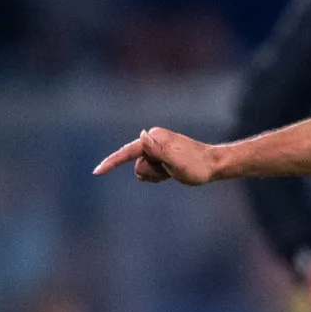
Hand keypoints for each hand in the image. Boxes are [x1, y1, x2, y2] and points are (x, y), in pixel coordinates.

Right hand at [93, 128, 224, 184]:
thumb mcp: (177, 161)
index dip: (111, 163)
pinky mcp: (160, 157)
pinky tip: (172, 173)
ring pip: (143, 170)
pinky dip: (158, 176)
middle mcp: (152, 141)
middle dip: (151, 173)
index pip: (127, 152)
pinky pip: (149, 172)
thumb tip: (142, 136)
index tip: (96, 172)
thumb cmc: (197, 166)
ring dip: (156, 175)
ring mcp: (156, 149)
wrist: (214, 166)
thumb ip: (159, 150)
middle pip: (137, 165)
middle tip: (170, 171)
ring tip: (173, 171)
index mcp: (153, 138)